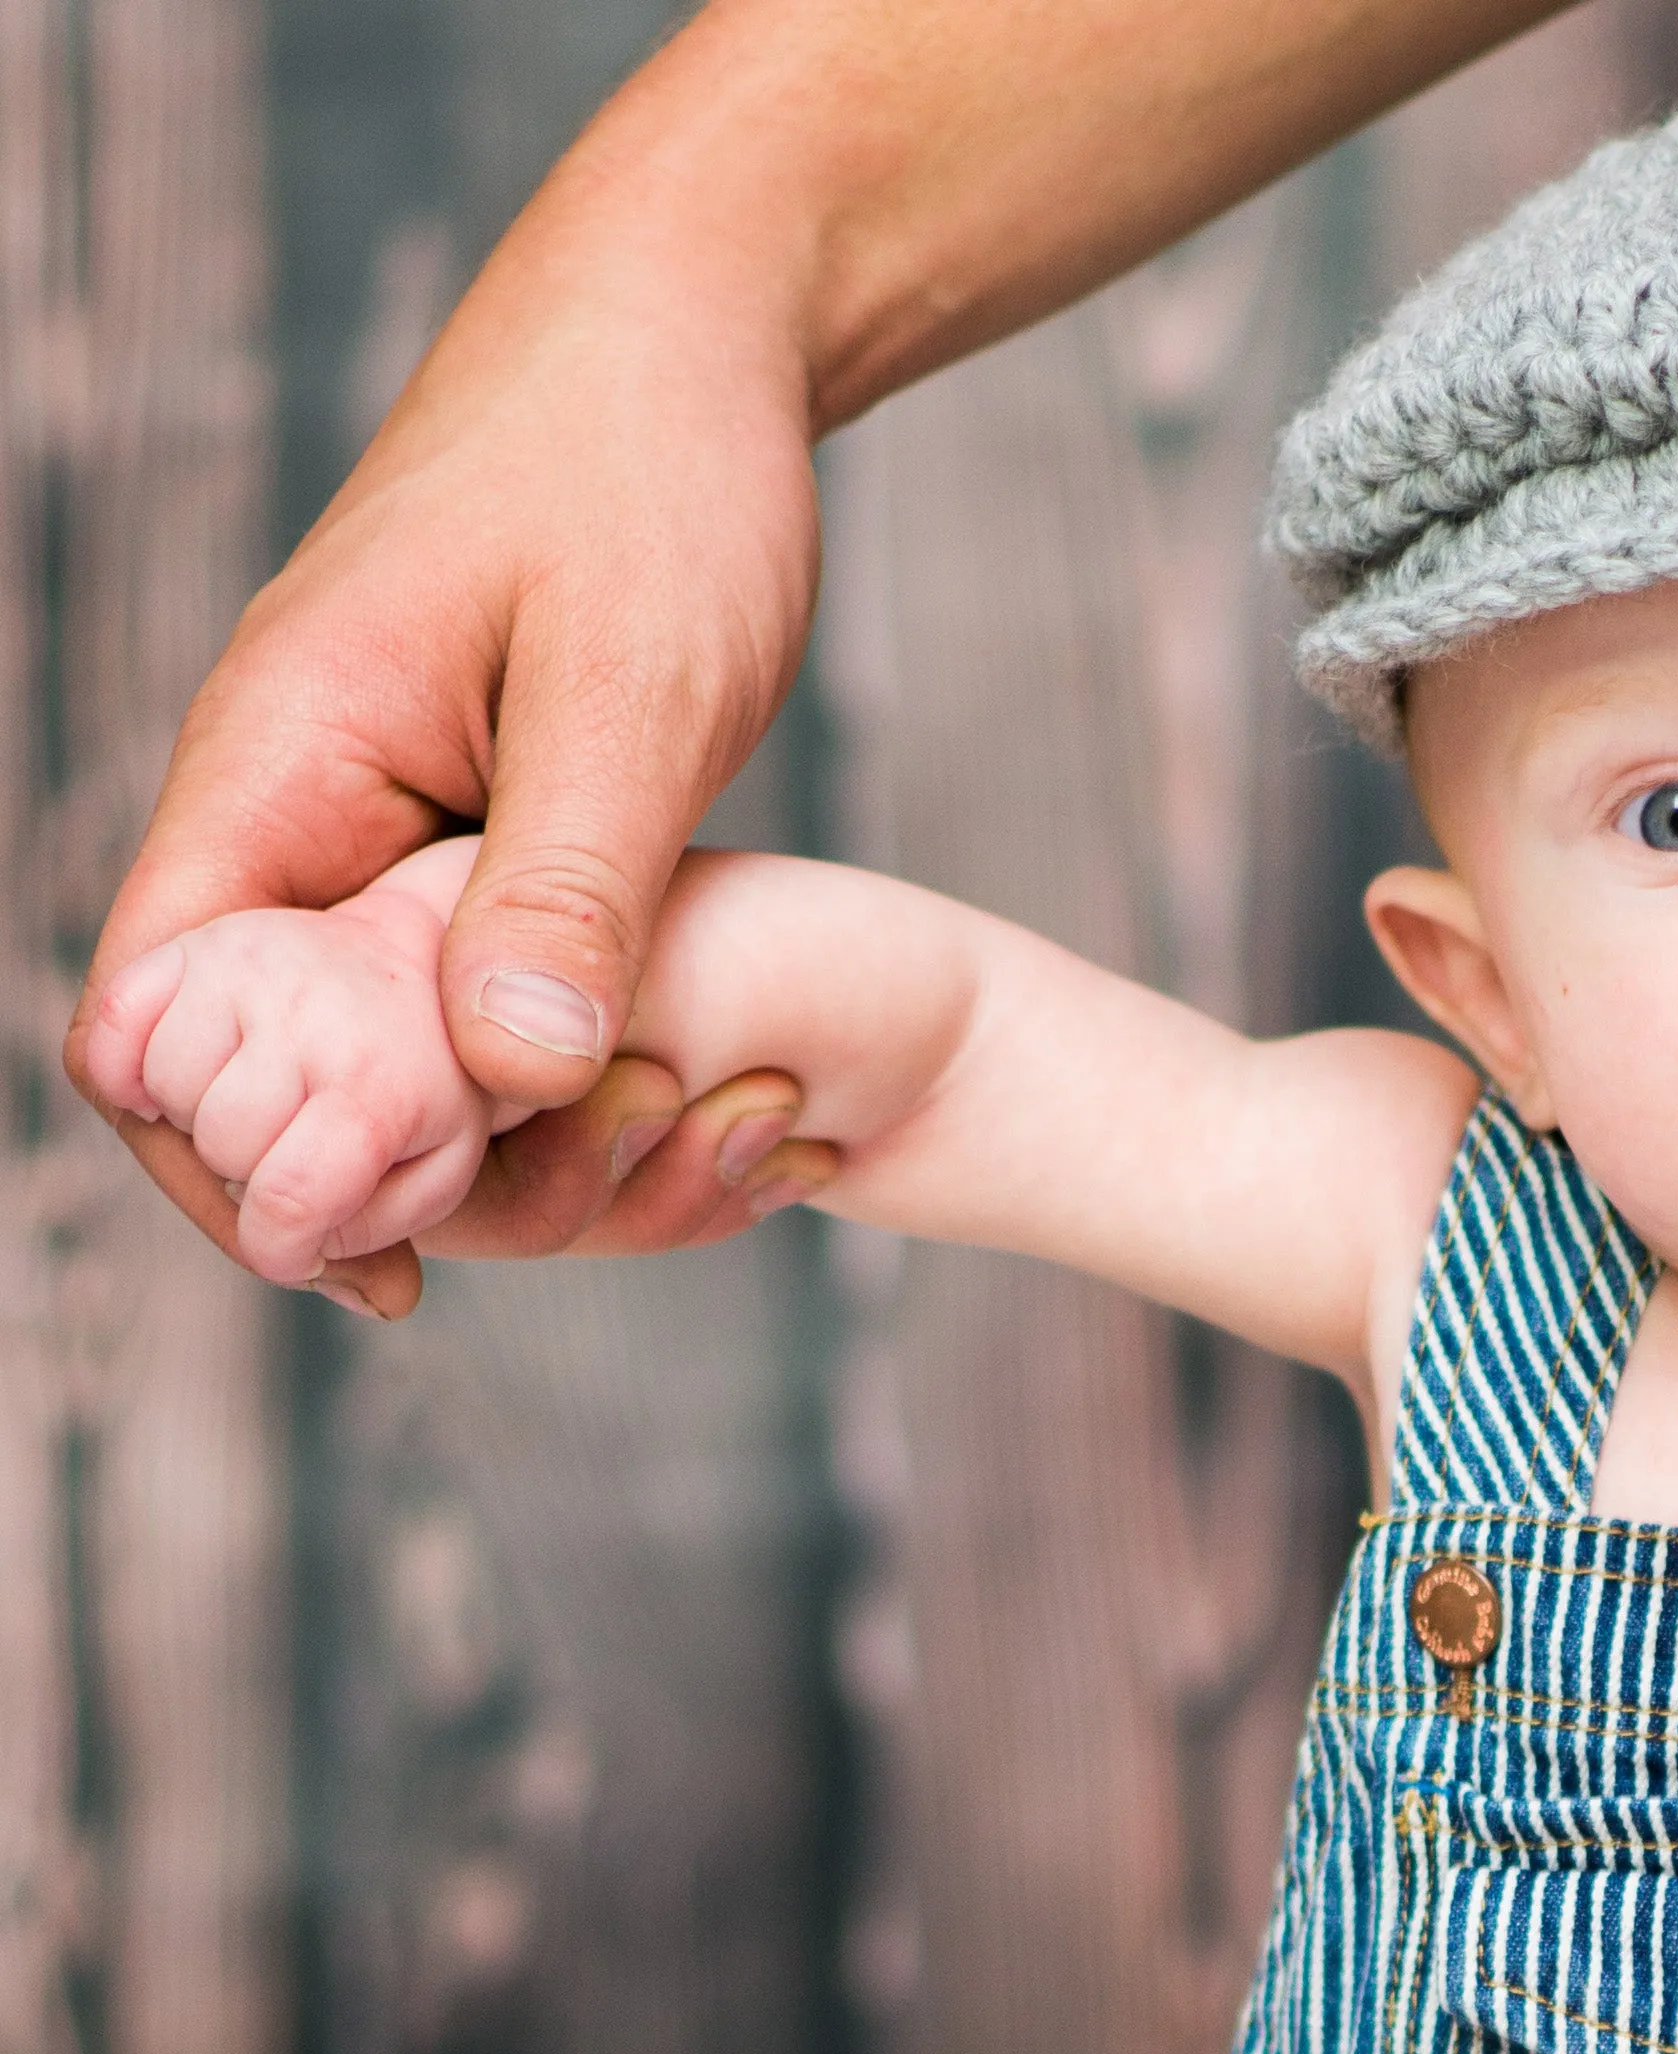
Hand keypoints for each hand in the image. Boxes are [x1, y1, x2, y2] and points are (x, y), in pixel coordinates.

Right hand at [61, 0, 1548, 1308]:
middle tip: (578, 1218)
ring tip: (652, 1151)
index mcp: (277, 769)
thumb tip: (499, 1085)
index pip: (151, 1027)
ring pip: (377, 1062)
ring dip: (492, 1143)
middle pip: (264, 1080)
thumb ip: (565, 891)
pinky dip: (541, 1077)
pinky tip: (653, 1099)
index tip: (387, 1258)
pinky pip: (460, 1009)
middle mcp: (295, 814)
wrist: (696, 341)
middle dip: (395, 1184)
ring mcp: (375, 835)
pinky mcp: (462, 844)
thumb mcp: (631, 693)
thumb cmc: (651, 474)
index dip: (237, 1166)